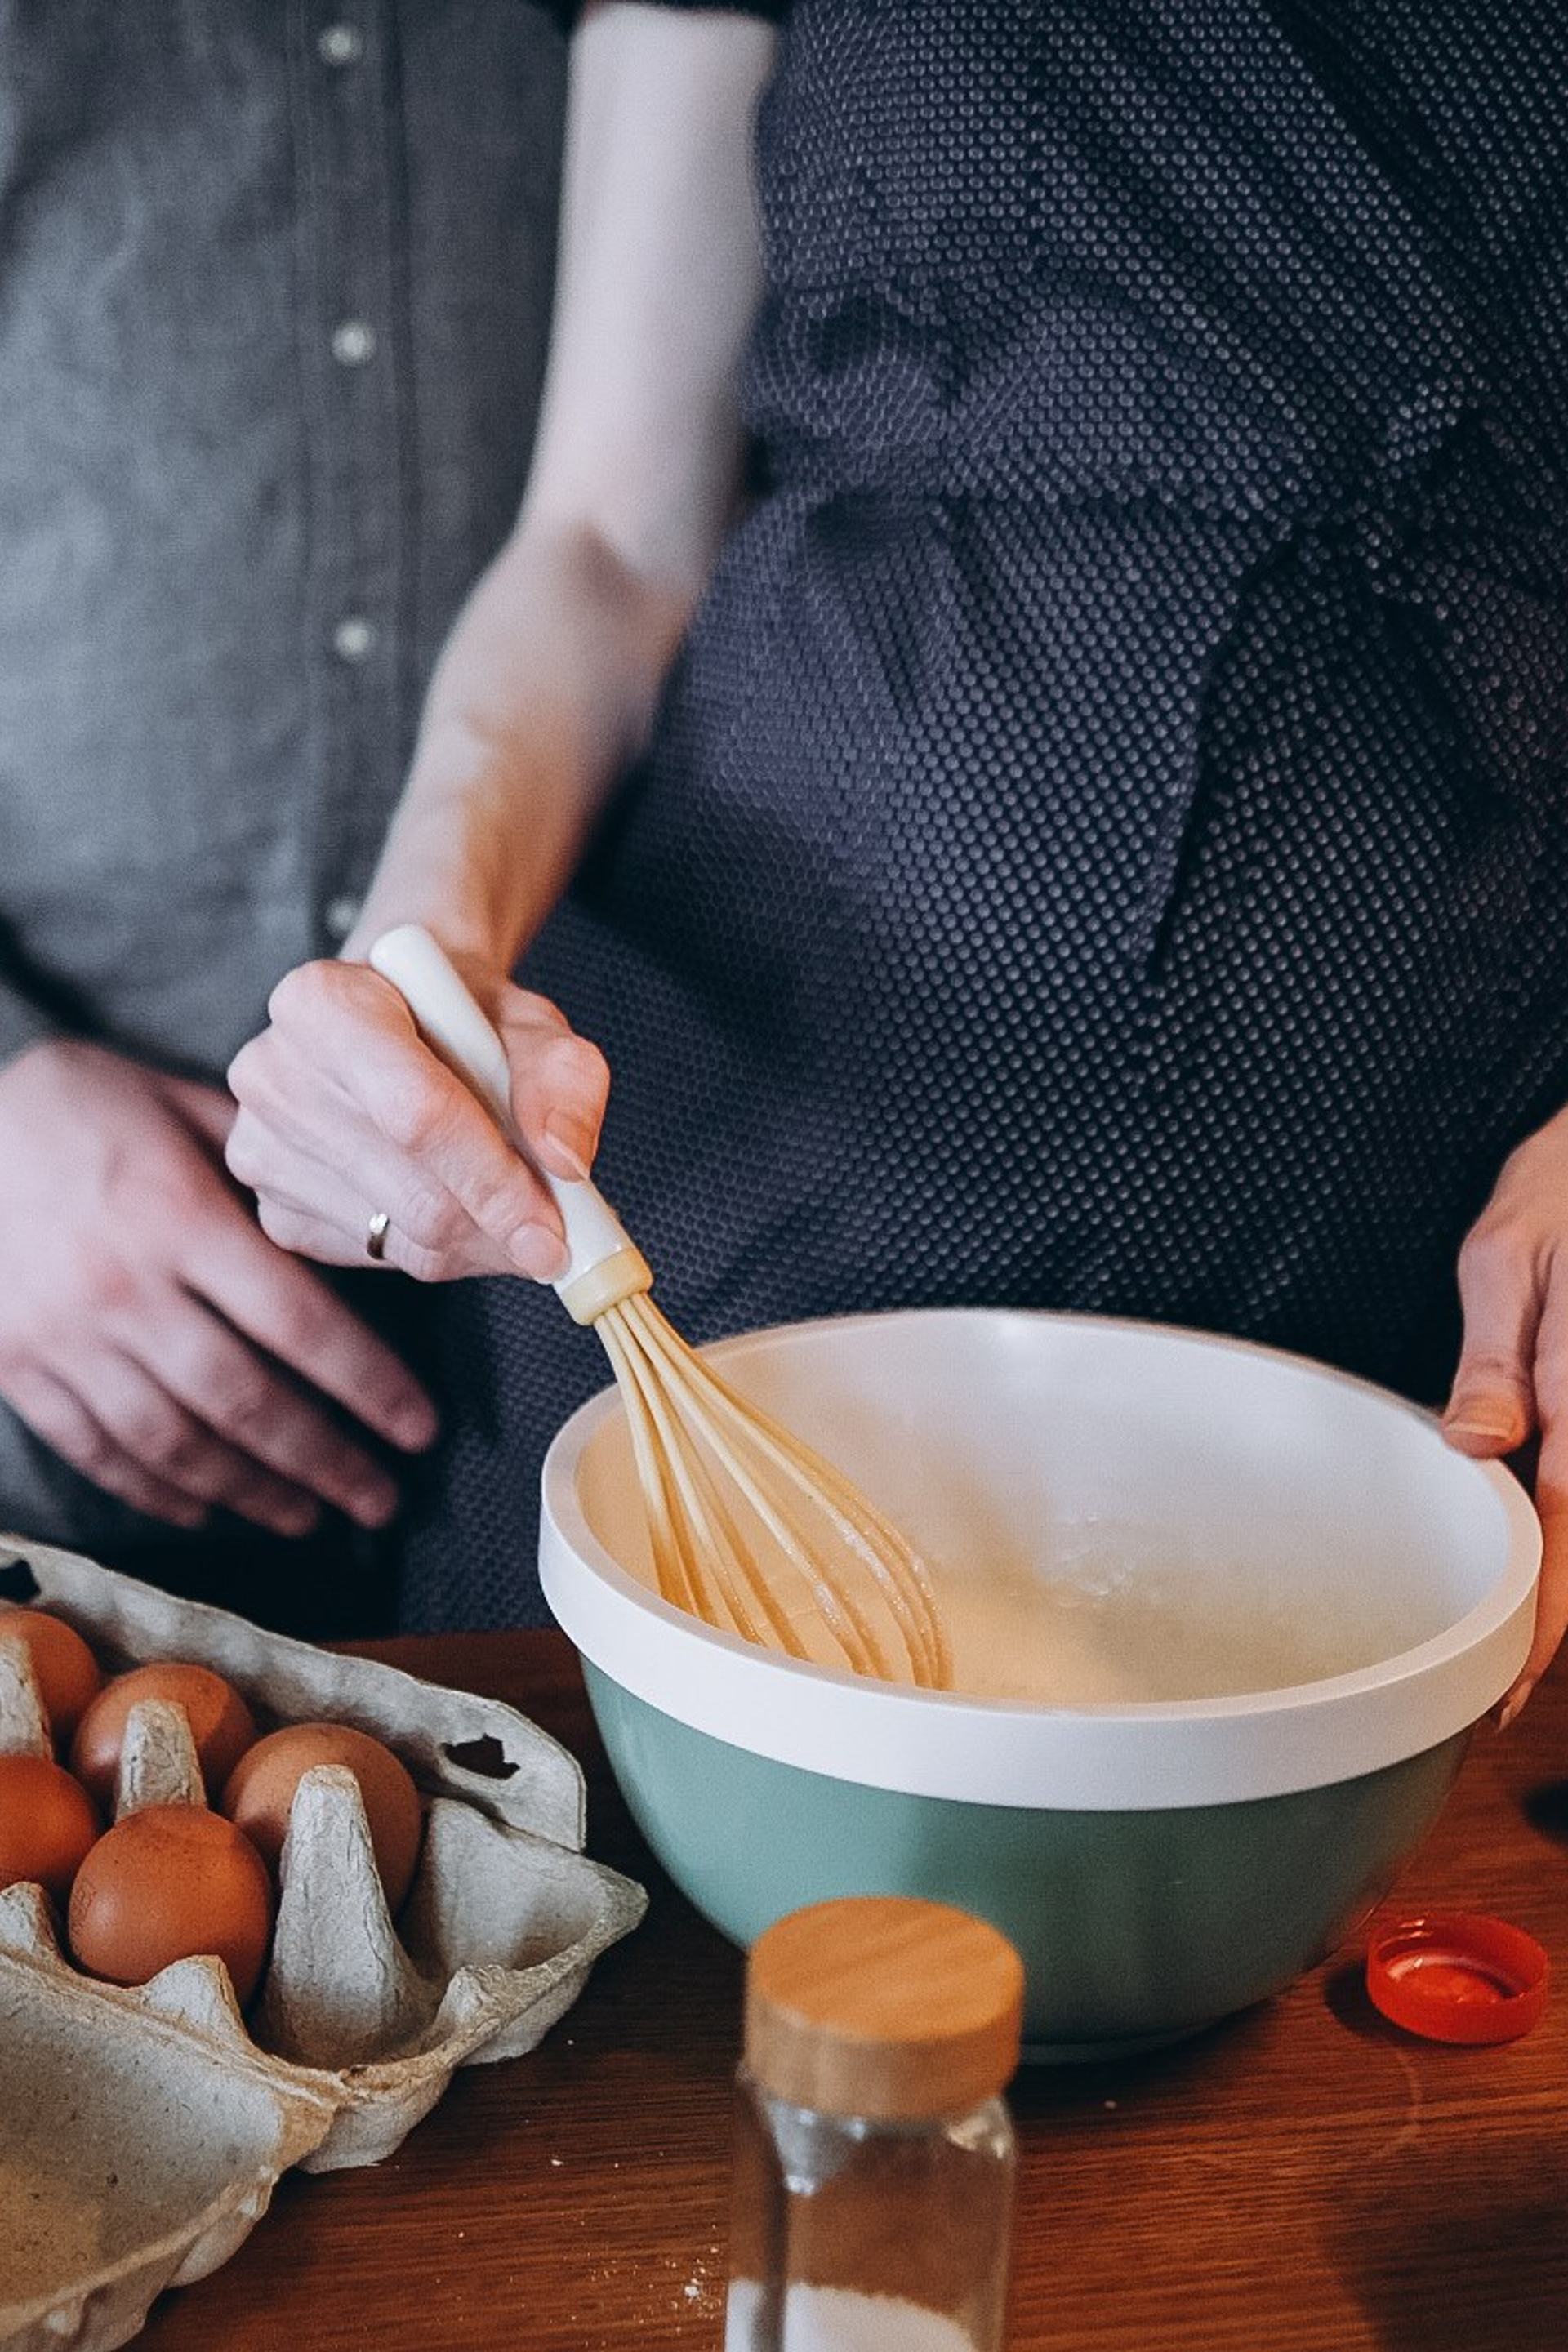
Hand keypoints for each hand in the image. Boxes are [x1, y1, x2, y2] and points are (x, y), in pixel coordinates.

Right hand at [0, 1041, 437, 1535]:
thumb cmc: (77, 1104)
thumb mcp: (178, 1103)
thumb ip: (262, 1168)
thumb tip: (347, 1219)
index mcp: (179, 1216)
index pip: (299, 1323)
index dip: (369, 1387)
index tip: (420, 1428)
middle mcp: (125, 1288)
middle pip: (247, 1401)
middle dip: (326, 1461)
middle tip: (383, 1500)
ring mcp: (64, 1337)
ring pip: (175, 1442)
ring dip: (253, 1491)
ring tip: (311, 1516)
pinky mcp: (18, 1366)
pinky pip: (97, 1448)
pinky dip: (157, 1490)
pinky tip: (209, 1508)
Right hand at [225, 955, 608, 1282]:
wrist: (405, 1022)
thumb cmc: (465, 1019)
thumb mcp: (532, 1022)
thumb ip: (562, 1079)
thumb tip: (565, 1161)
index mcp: (323, 1002)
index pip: (416, 1114)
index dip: (493, 1181)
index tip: (553, 1232)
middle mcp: (272, 1072)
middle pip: (412, 1194)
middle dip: (498, 1225)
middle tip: (556, 1233)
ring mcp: (262, 1147)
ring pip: (401, 1238)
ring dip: (478, 1241)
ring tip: (507, 1199)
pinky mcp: (275, 1207)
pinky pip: (378, 1258)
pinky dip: (440, 1250)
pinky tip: (452, 1200)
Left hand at [1443, 1101, 1567, 1723]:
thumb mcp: (1505, 1256)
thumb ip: (1493, 1359)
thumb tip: (1473, 1446)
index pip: (1564, 1530)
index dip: (1542, 1623)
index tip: (1505, 1687)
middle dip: (1556, 1622)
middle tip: (1497, 1686)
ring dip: (1566, 1580)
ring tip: (1518, 1642)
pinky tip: (1545, 1558)